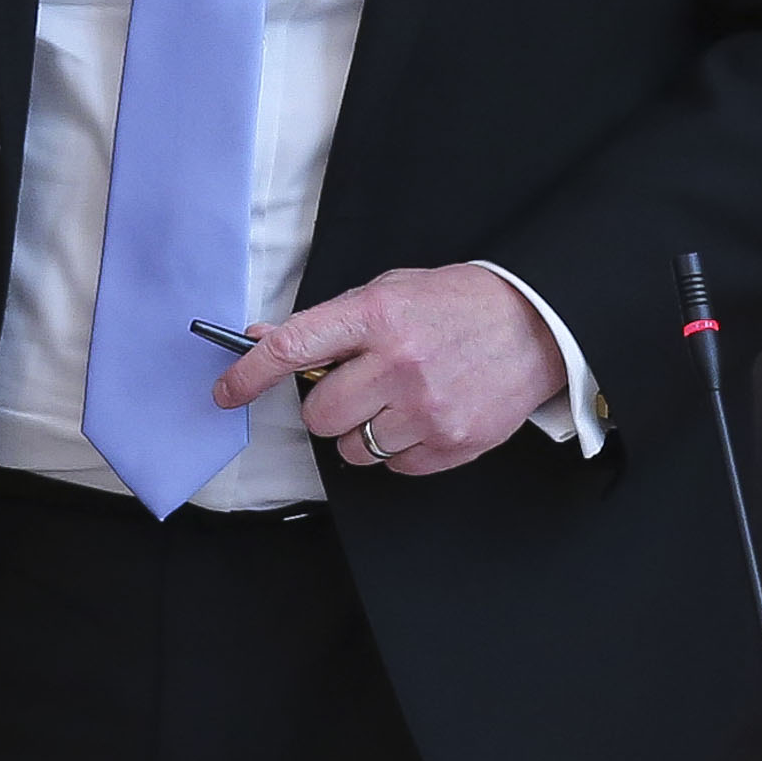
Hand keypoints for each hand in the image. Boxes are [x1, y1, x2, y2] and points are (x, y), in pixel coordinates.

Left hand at [211, 264, 564, 477]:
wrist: (536, 324)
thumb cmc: (455, 304)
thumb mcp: (388, 292)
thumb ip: (327, 321)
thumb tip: (263, 339)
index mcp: (377, 316)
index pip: (293, 348)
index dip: (249, 374)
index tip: (225, 391)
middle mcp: (400, 364)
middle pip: (319, 414)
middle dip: (325, 405)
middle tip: (354, 386)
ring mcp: (428, 409)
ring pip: (353, 448)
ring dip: (362, 430)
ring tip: (397, 399)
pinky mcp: (453, 444)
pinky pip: (394, 467)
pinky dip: (398, 448)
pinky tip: (423, 415)